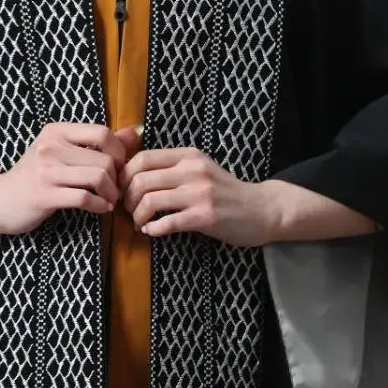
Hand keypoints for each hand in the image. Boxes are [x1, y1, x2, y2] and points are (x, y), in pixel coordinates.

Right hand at [0, 121, 138, 235]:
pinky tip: (100, 208)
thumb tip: (135, 132)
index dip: (119, 152)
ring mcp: (46, 171)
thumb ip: (98, 142)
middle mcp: (50, 147)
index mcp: (56, 131)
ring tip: (109, 199)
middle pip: (104, 159)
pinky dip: (100, 205)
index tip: (119, 166)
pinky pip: (84, 198)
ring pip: (97, 177)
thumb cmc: (35, 175)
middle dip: (117, 178)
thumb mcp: (62, 151)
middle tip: (116, 189)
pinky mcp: (44, 195)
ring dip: (111, 193)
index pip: (102, 133)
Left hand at [118, 144, 274, 246]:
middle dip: (128, 198)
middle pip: (141, 180)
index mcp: (188, 156)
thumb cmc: (226, 191)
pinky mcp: (205, 216)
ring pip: (149, 201)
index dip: (125, 175)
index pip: (142, 158)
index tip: (124, 189)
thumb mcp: (200, 168)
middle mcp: (192, 170)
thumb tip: (132, 172)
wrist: (262, 208)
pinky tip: (152, 232)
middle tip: (130, 210)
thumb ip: (173, 167)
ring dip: (137, 216)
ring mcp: (199, 193)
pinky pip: (166, 223)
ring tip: (141, 222)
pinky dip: (153, 229)